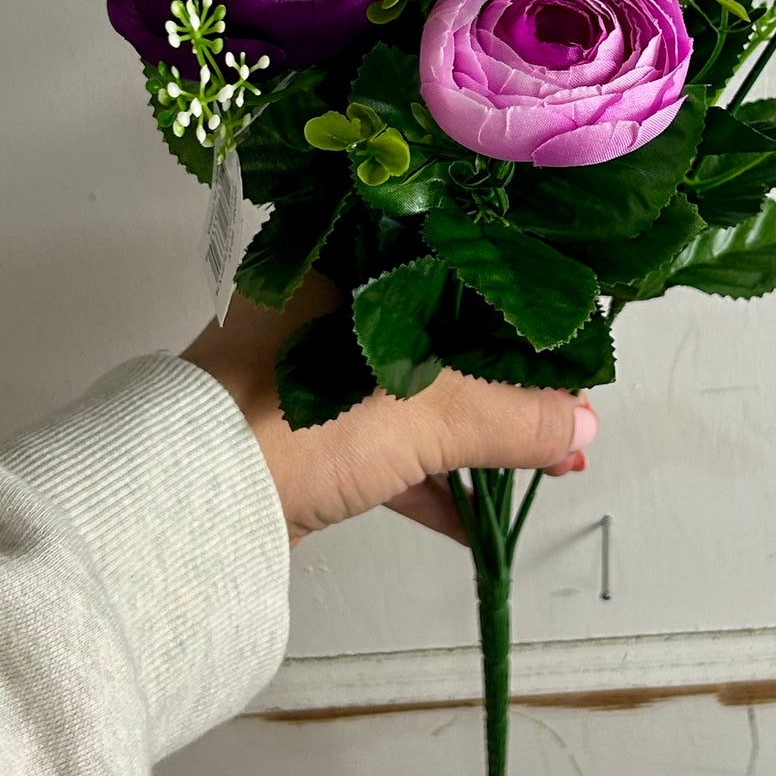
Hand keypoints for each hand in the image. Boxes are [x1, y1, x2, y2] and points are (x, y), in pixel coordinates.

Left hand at [183, 277, 596, 543]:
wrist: (193, 504)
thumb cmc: (302, 417)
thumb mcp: (430, 410)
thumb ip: (515, 416)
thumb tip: (582, 427)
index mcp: (345, 258)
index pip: (452, 258)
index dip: (517, 297)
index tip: (568, 333)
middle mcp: (323, 303)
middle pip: (441, 331)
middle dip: (509, 380)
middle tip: (567, 407)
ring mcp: (308, 373)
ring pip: (414, 392)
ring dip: (478, 433)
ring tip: (546, 461)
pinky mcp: (300, 435)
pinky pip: (383, 446)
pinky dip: (430, 476)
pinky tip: (479, 517)